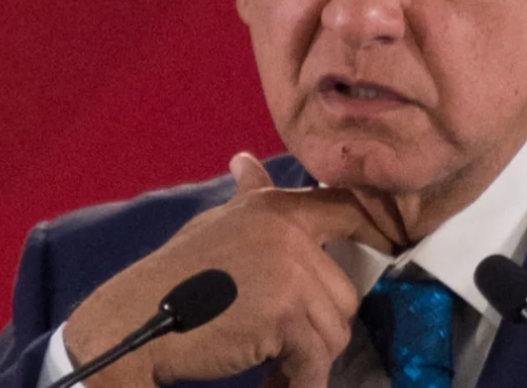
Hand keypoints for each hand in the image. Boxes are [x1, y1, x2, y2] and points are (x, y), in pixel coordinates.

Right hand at [63, 153, 393, 387]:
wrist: (135, 320)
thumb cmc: (173, 276)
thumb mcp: (216, 224)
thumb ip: (248, 198)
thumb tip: (247, 161)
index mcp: (275, 208)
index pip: (346, 209)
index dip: (374, 231)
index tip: (391, 251)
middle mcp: (289, 231)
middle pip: (344, 291)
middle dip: (319, 325)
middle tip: (285, 342)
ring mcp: (290, 270)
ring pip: (335, 328)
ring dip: (308, 356)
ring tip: (275, 363)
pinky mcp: (286, 311)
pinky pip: (316, 357)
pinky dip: (300, 380)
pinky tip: (275, 382)